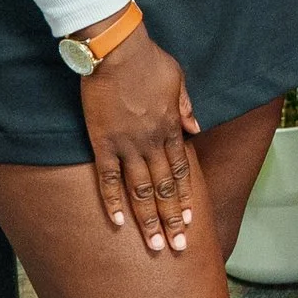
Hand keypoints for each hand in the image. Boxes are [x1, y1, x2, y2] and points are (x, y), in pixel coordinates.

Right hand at [81, 19, 199, 254]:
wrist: (117, 50)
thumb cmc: (148, 60)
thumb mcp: (178, 80)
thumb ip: (185, 107)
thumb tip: (196, 128)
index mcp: (170, 128)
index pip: (181, 172)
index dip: (184, 198)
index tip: (190, 222)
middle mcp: (151, 142)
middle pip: (163, 188)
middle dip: (171, 219)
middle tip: (177, 247)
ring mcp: (126, 144)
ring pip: (139, 190)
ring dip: (147, 219)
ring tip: (154, 244)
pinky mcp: (101, 142)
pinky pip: (107, 177)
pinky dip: (111, 201)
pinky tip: (117, 223)